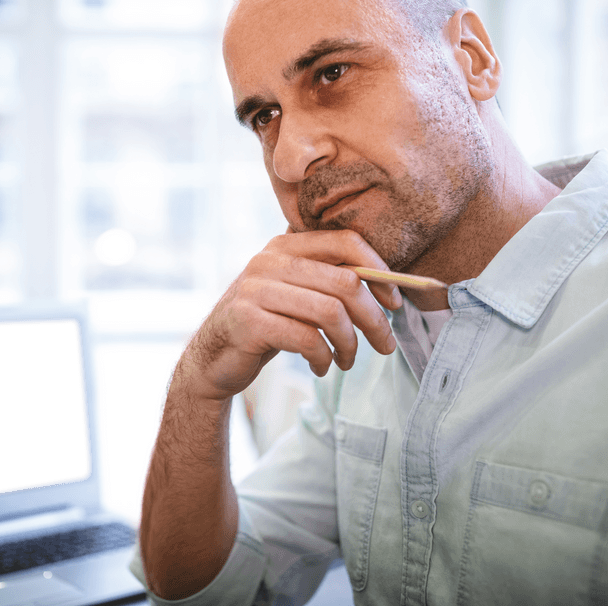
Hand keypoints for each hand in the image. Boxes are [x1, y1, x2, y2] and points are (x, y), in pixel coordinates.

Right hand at [177, 229, 401, 401]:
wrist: (213, 357)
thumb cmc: (266, 324)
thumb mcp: (295, 293)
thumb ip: (327, 280)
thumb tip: (389, 285)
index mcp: (284, 245)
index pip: (345, 241)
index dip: (379, 270)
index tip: (394, 302)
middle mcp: (268, 260)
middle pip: (345, 282)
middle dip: (374, 318)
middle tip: (385, 344)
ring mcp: (255, 290)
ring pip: (330, 313)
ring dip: (350, 344)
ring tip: (348, 360)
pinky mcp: (247, 321)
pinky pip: (307, 339)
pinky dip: (323, 358)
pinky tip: (321, 366)